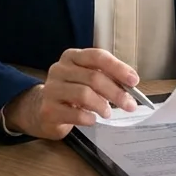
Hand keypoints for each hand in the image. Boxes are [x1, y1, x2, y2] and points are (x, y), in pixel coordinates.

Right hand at [3, 48, 138, 139]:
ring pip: (84, 94)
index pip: (97, 56)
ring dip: (102, 105)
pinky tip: (92, 119)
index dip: (118, 68)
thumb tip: (130, 87)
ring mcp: (52, 89)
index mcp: (72, 57)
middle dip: (116, 92)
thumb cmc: (70, 93)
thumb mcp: (85, 79)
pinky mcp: (48, 109)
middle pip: (93, 77)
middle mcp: (59, 69)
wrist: (41, 110)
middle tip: (130, 104)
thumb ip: (105, 78)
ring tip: (108, 112)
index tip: (134, 81)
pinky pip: (74, 114)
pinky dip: (89, 118)